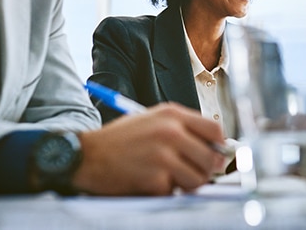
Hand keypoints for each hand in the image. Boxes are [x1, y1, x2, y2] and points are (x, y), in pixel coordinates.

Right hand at [73, 102, 226, 195]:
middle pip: (211, 158)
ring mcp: (163, 155)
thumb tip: (214, 148)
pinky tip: (147, 181)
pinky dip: (163, 191)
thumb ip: (182, 129)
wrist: (87, 155)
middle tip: (191, 173)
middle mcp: (171, 132)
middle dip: (205, 170)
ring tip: (169, 178)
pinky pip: (173, 192)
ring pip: (198, 179)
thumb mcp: (152, 120)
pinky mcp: (154, 178)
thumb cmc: (120, 139)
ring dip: (186, 184)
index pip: (214, 129)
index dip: (218, 146)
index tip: (214, 155)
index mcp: (172, 114)